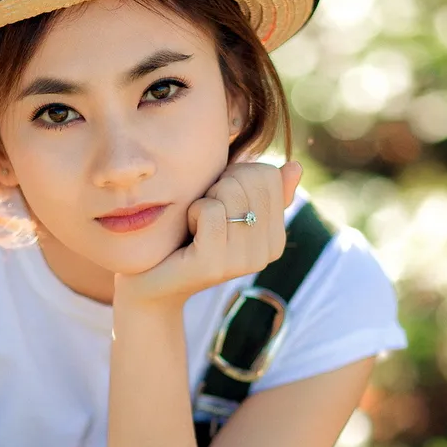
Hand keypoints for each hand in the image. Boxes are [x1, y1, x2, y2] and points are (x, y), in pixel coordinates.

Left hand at [115, 160, 303, 308]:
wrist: (152, 280)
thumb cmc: (188, 237)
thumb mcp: (227, 210)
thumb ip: (262, 192)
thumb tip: (294, 166)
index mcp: (276, 240)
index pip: (269, 176)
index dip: (237, 173)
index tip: (220, 198)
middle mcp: (266, 255)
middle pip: (251, 180)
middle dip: (221, 184)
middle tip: (205, 211)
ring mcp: (242, 263)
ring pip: (230, 193)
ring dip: (204, 199)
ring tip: (196, 225)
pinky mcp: (214, 265)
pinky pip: (210, 210)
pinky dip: (192, 211)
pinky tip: (188, 233)